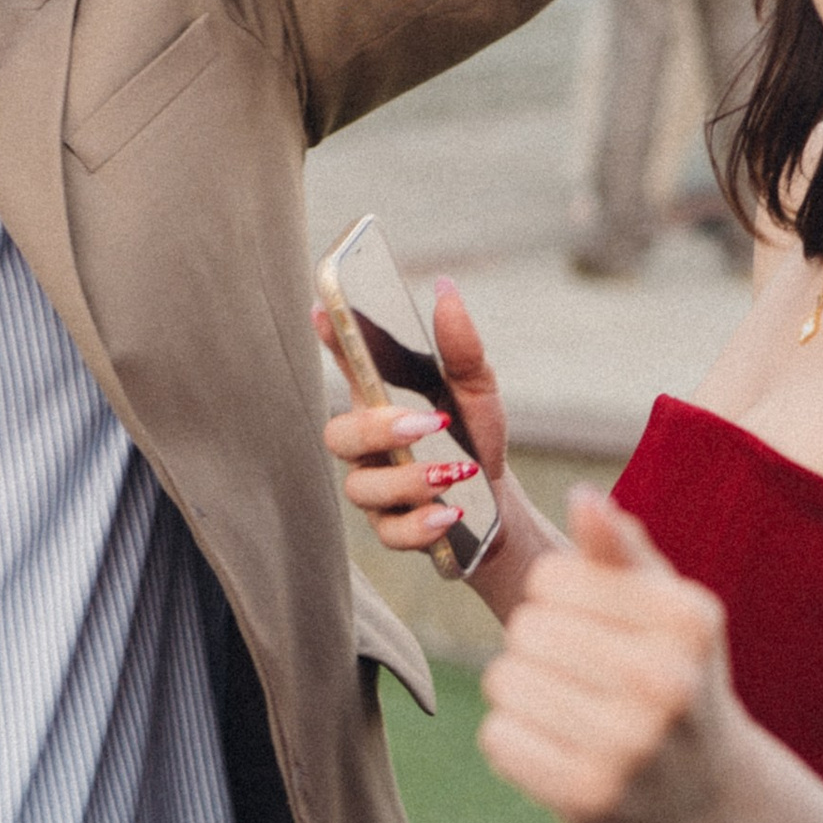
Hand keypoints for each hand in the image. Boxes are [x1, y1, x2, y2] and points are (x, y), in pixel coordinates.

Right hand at [318, 274, 506, 556]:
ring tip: (453, 472)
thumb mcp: (477, 391)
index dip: (329, 339)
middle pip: (338, 435)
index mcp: (380, 400)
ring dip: (407, 479)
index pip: (346, 365)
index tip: (324, 311)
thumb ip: (461, 347)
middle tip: (423, 424)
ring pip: (362, 487)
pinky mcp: (393, 529)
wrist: (498, 505)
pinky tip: (449, 512)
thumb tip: (445, 290)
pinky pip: (389, 532)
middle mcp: (366, 446)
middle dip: (375, 430)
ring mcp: (375, 490)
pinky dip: (419, 523)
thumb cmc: (474, 440)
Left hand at [481, 493, 759, 822]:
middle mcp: (665, 681)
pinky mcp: (587, 796)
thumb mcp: (667, 609)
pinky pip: (498, 737)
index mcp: (686, 620)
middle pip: (524, 627)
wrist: (709, 796)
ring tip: (572, 710)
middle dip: (538, 645)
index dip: (557, 597)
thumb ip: (621, 550)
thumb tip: (583, 496)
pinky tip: (560, 748)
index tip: (595, 625)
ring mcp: (628, 746)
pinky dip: (515, 739)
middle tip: (583, 675)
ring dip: (522, 690)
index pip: (551, 577)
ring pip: (503, 679)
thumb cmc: (675, 677)